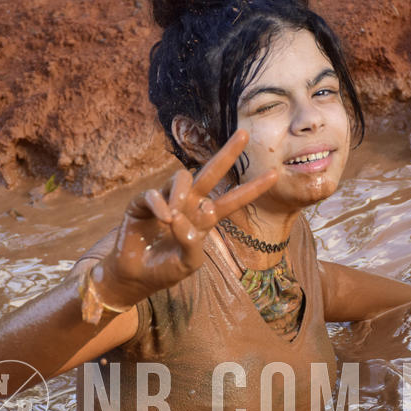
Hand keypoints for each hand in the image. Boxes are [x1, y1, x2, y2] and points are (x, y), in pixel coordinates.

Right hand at [92, 130, 276, 306]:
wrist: (136, 277)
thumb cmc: (165, 270)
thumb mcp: (188, 263)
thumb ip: (191, 243)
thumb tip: (181, 218)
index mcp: (204, 218)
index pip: (232, 201)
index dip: (252, 189)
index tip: (275, 175)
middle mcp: (188, 204)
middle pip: (211, 173)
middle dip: (228, 154)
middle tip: (244, 134)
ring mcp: (166, 200)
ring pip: (181, 178)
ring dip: (179, 193)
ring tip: (172, 218)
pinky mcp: (143, 203)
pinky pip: (154, 194)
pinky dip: (159, 204)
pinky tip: (163, 218)